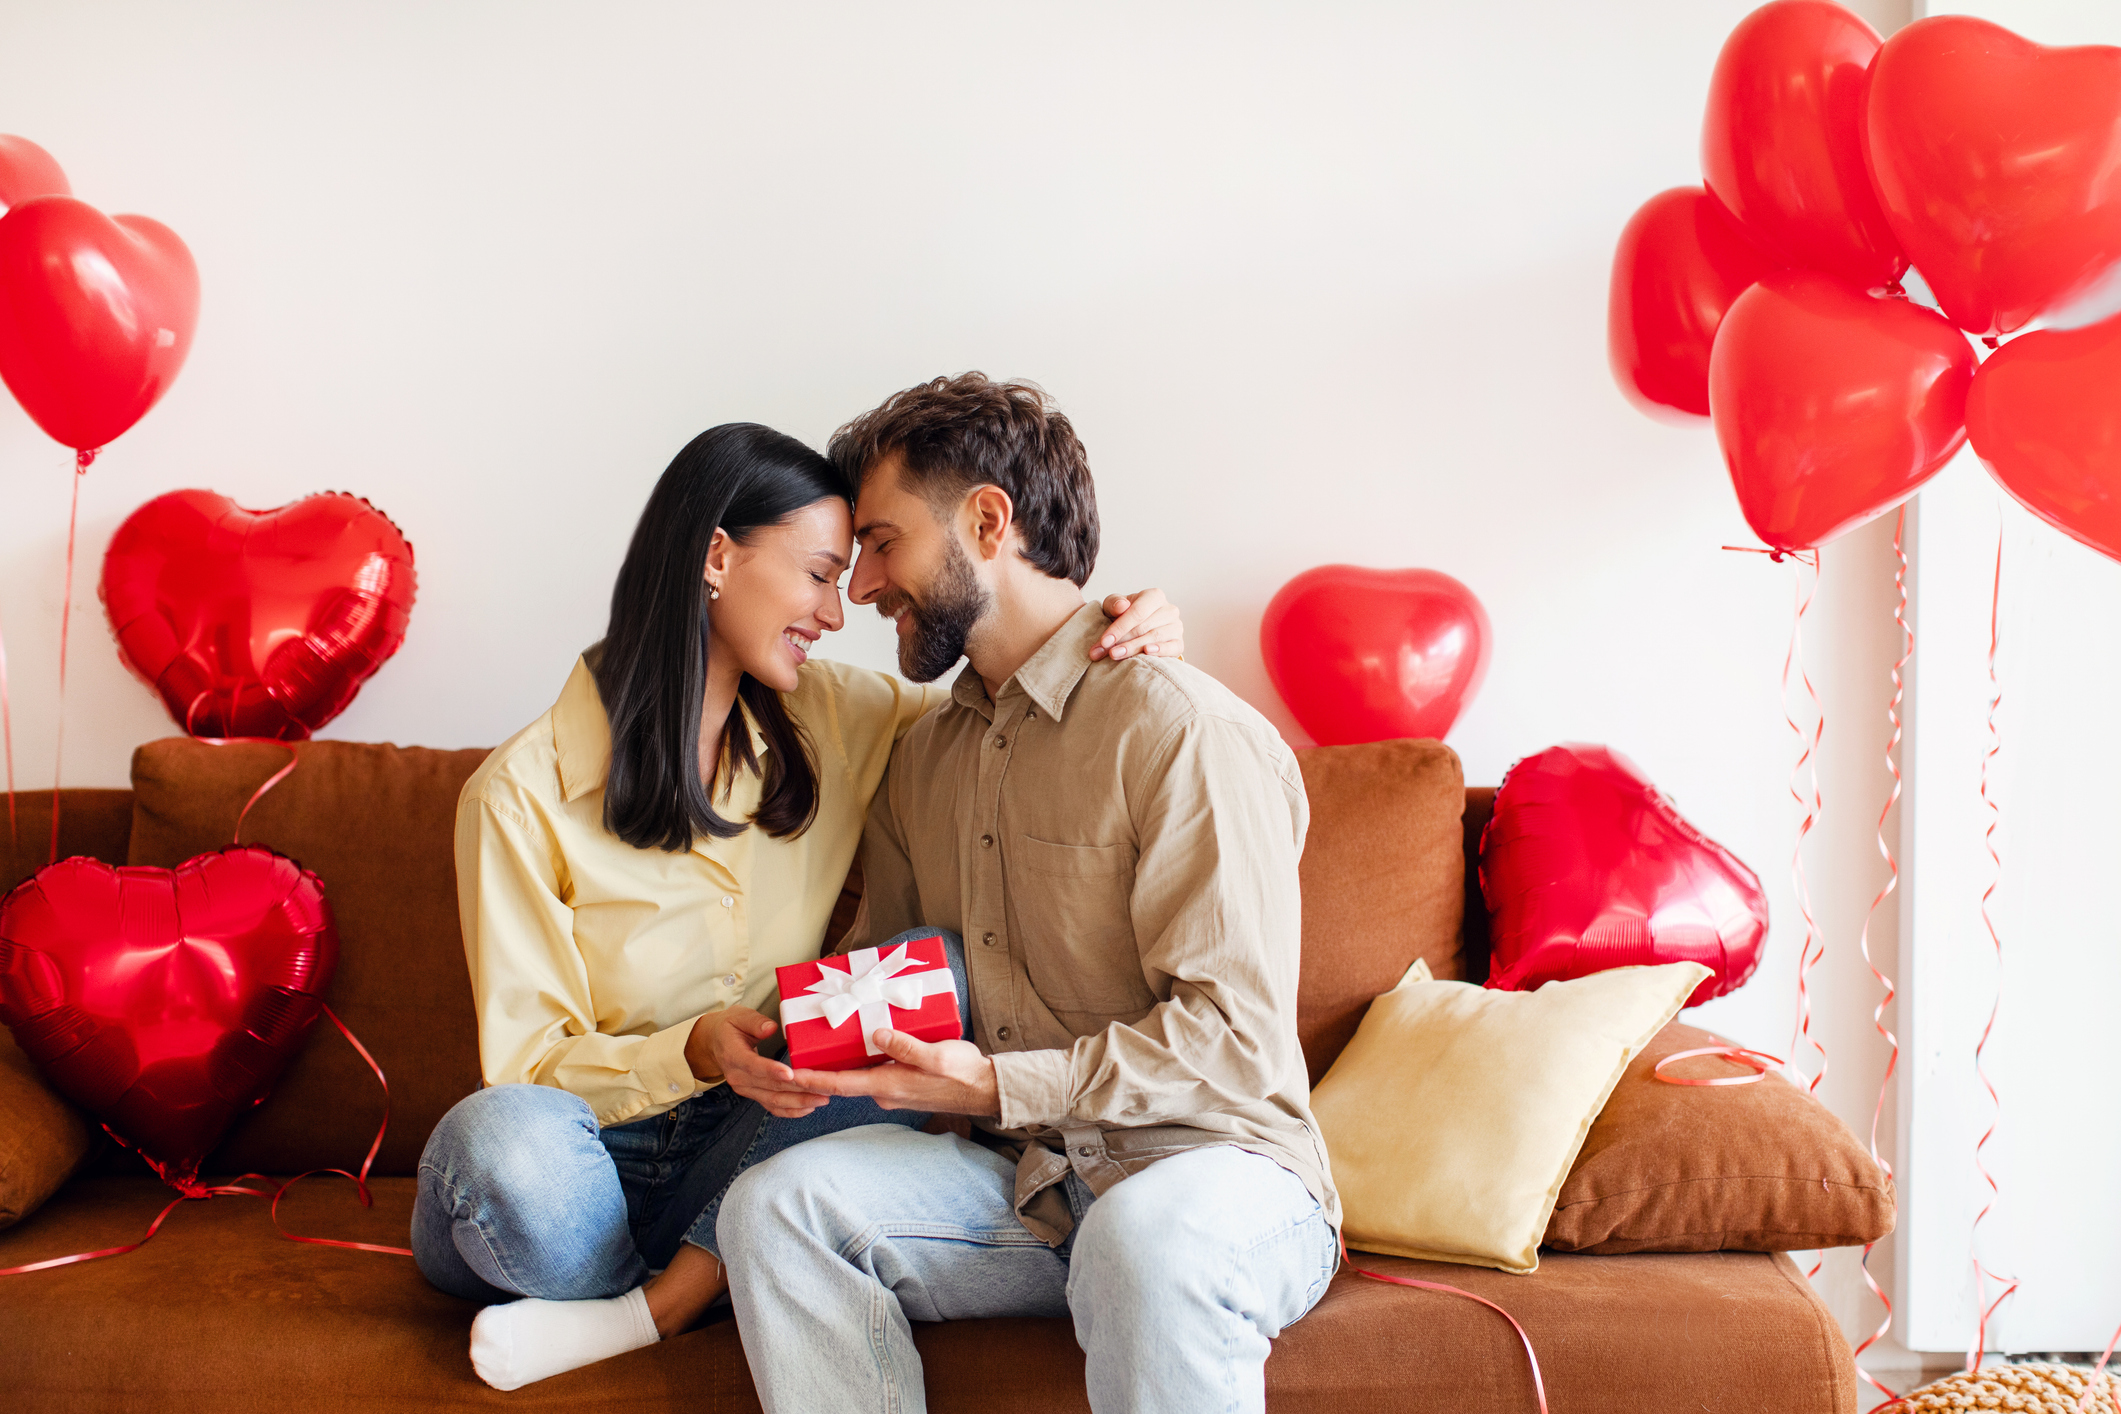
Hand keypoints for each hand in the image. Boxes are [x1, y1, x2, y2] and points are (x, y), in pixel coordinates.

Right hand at [699, 1007, 833, 1118]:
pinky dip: (790, 1110)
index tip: (790, 1073)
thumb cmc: (730, 1027)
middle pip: (769, 1087)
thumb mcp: (739, 1016)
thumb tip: (770, 1028)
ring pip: (773, 1100)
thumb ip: (755, 1022)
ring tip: (821, 1099)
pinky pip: (772, 1107)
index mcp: (733, 1055)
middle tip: (821, 1089)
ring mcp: (745, 1088)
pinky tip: (808, 1107)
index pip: (752, 1065)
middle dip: (796, 1089)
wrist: (714, 1042)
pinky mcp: (753, 1094)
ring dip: (798, 1102)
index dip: (771, 1070)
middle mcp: (738, 1076)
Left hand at [790, 1031, 1000, 1117]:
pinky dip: (860, 1062)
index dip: (812, 1079)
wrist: (984, 1089)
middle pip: (843, 1081)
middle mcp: (885, 1092)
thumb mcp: (936, 1055)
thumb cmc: (962, 1073)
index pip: (840, 1084)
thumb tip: (876, 1035)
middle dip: (818, 1070)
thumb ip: (906, 1046)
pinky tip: (859, 1044)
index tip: (788, 1074)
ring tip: (820, 1043)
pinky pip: (873, 1074)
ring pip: (859, 1076)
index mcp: (888, 1085)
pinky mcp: (902, 1086)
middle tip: (796, 1052)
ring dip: (840, 1064)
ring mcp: (893, 1091)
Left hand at [1093, 587, 1182, 661]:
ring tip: (1116, 655)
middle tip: (1106, 652)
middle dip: (1122, 641)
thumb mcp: (1114, 606)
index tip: (1104, 641)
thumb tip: (1122, 606)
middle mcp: (1169, 610)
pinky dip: (1160, 651)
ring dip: (1133, 648)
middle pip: (1144, 627)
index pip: (1137, 612)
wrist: (1136, 628)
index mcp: (1154, 596)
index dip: (1120, 627)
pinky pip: (1172, 648)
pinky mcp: (1179, 643)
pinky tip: (1147, 652)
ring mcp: (1176, 627)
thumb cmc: (1124, 615)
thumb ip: (1114, 604)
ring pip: (1154, 638)